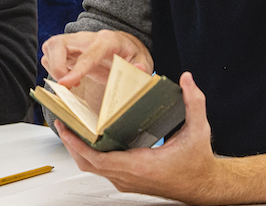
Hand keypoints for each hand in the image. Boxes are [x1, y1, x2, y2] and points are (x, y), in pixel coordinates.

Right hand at [42, 29, 151, 89]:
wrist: (124, 46)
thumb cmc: (131, 54)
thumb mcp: (142, 59)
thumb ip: (141, 65)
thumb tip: (140, 69)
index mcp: (106, 40)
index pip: (88, 54)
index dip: (76, 69)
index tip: (66, 84)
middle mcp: (86, 38)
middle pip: (58, 44)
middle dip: (56, 67)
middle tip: (67, 85)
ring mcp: (74, 43)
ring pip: (50, 48)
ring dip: (53, 68)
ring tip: (70, 83)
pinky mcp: (68, 50)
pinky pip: (50, 56)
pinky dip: (53, 70)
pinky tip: (70, 80)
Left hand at [56, 72, 227, 202]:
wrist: (204, 187)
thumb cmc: (198, 163)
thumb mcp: (199, 130)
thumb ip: (194, 102)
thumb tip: (187, 79)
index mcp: (140, 165)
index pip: (99, 159)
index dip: (78, 145)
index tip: (66, 129)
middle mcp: (129, 176)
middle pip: (88, 164)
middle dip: (71, 144)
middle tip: (61, 123)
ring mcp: (127, 181)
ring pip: (93, 168)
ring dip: (78, 150)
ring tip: (70, 128)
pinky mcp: (128, 180)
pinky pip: (102, 169)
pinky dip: (90, 155)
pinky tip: (88, 139)